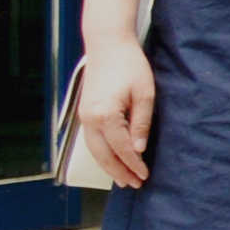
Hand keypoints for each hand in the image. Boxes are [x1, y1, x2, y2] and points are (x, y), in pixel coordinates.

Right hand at [66, 40, 148, 186]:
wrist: (107, 45)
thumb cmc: (130, 65)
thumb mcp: (144, 94)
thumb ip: (141, 123)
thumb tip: (138, 150)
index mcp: (105, 115)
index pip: (122, 148)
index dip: (134, 164)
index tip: (145, 176)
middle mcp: (90, 119)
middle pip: (103, 155)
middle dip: (119, 172)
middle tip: (134, 184)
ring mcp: (84, 116)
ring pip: (94, 150)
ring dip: (109, 166)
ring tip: (123, 179)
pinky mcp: (85, 112)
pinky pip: (92, 140)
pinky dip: (102, 153)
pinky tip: (112, 160)